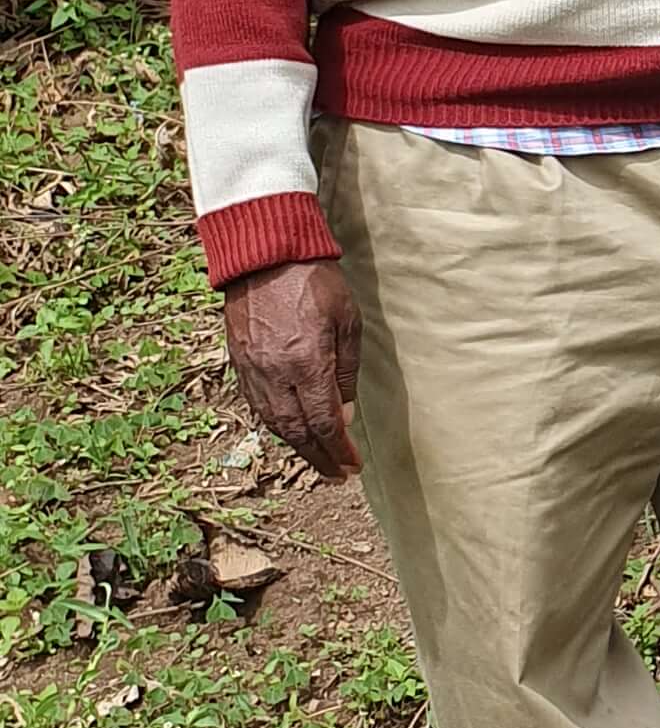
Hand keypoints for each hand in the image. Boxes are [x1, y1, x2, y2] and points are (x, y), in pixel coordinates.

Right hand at [222, 259, 362, 480]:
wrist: (264, 252)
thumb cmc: (313, 280)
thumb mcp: (347, 320)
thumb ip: (346, 371)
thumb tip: (344, 414)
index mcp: (306, 364)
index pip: (324, 424)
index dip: (339, 451)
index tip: (352, 467)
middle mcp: (274, 374)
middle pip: (296, 432)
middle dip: (319, 458)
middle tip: (336, 475)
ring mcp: (252, 369)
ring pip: (273, 423)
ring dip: (296, 447)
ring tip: (316, 459)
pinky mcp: (238, 361)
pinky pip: (256, 404)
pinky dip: (275, 424)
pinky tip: (289, 430)